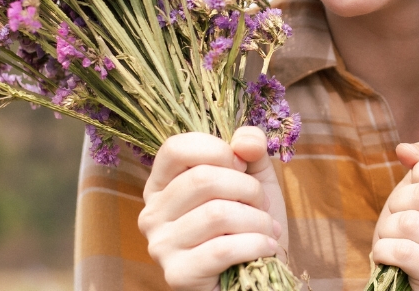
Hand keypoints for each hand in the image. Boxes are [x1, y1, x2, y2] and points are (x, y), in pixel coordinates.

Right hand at [138, 126, 288, 290]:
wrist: (258, 278)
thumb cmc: (250, 224)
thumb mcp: (254, 177)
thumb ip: (251, 149)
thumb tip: (244, 141)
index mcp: (162, 185)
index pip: (176, 148)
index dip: (218, 150)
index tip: (242, 167)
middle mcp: (152, 214)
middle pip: (202, 179)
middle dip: (248, 189)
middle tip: (261, 206)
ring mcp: (160, 246)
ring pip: (217, 214)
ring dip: (257, 220)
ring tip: (266, 229)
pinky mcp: (178, 274)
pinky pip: (223, 248)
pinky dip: (256, 244)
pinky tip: (266, 247)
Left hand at [371, 143, 418, 290]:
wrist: (412, 276)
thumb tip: (405, 150)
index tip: (416, 181)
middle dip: (399, 201)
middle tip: (400, 215)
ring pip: (409, 223)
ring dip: (388, 228)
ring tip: (395, 236)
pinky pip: (402, 251)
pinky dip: (383, 250)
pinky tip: (389, 255)